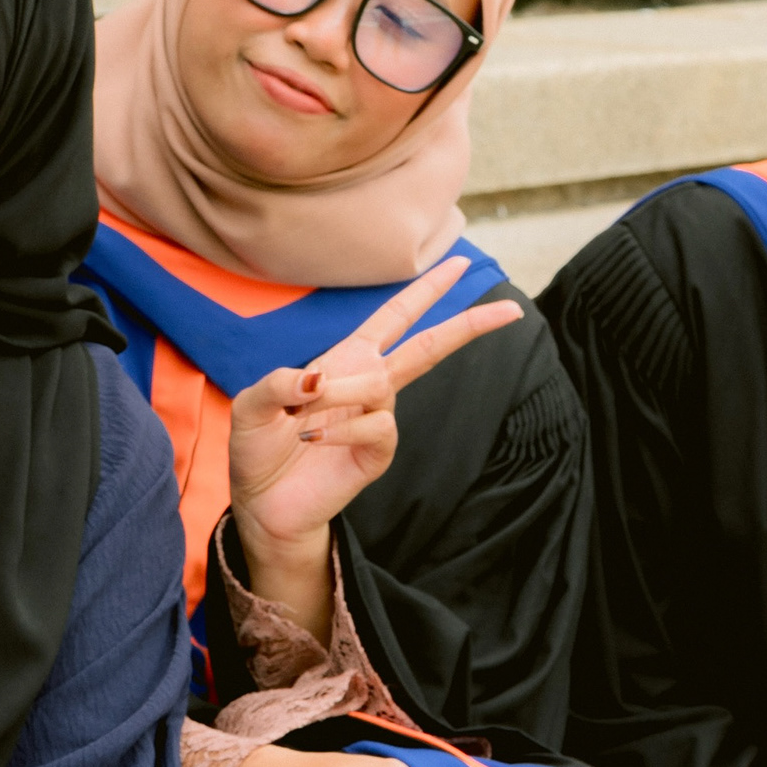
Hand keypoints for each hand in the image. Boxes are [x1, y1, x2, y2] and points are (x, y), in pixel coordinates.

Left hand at [226, 257, 522, 637]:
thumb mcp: (253, 404)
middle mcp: (369, 384)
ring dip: (340, 393)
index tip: (460, 263)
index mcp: (346, 360)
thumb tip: (319, 377)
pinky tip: (314, 438)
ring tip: (301, 415)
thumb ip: (278, 382)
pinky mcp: (377, 454)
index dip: (425, 290)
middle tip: (512, 308)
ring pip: (381, 384)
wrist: (263, 504)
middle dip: (467, 325)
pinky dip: (343, 428)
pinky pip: (378, 427)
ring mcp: (377, 420)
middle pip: (428, 346)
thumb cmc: (260, 448)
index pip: (394, 317)